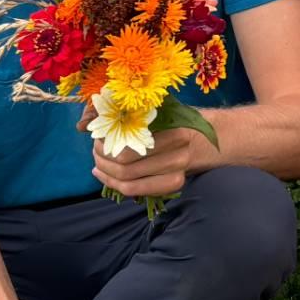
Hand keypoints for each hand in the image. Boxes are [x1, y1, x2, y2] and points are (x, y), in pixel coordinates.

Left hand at [90, 123, 209, 201]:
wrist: (204, 139)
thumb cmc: (176, 119)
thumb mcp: (159, 109)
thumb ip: (134, 112)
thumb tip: (95, 118)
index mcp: (174, 134)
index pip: (129, 149)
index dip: (107, 144)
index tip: (98, 135)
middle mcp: (178, 157)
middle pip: (126, 167)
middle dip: (103, 158)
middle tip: (96, 148)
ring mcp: (176, 175)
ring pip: (128, 182)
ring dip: (106, 173)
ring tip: (97, 162)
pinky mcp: (172, 186)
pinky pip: (136, 191)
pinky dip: (114, 184)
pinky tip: (103, 175)